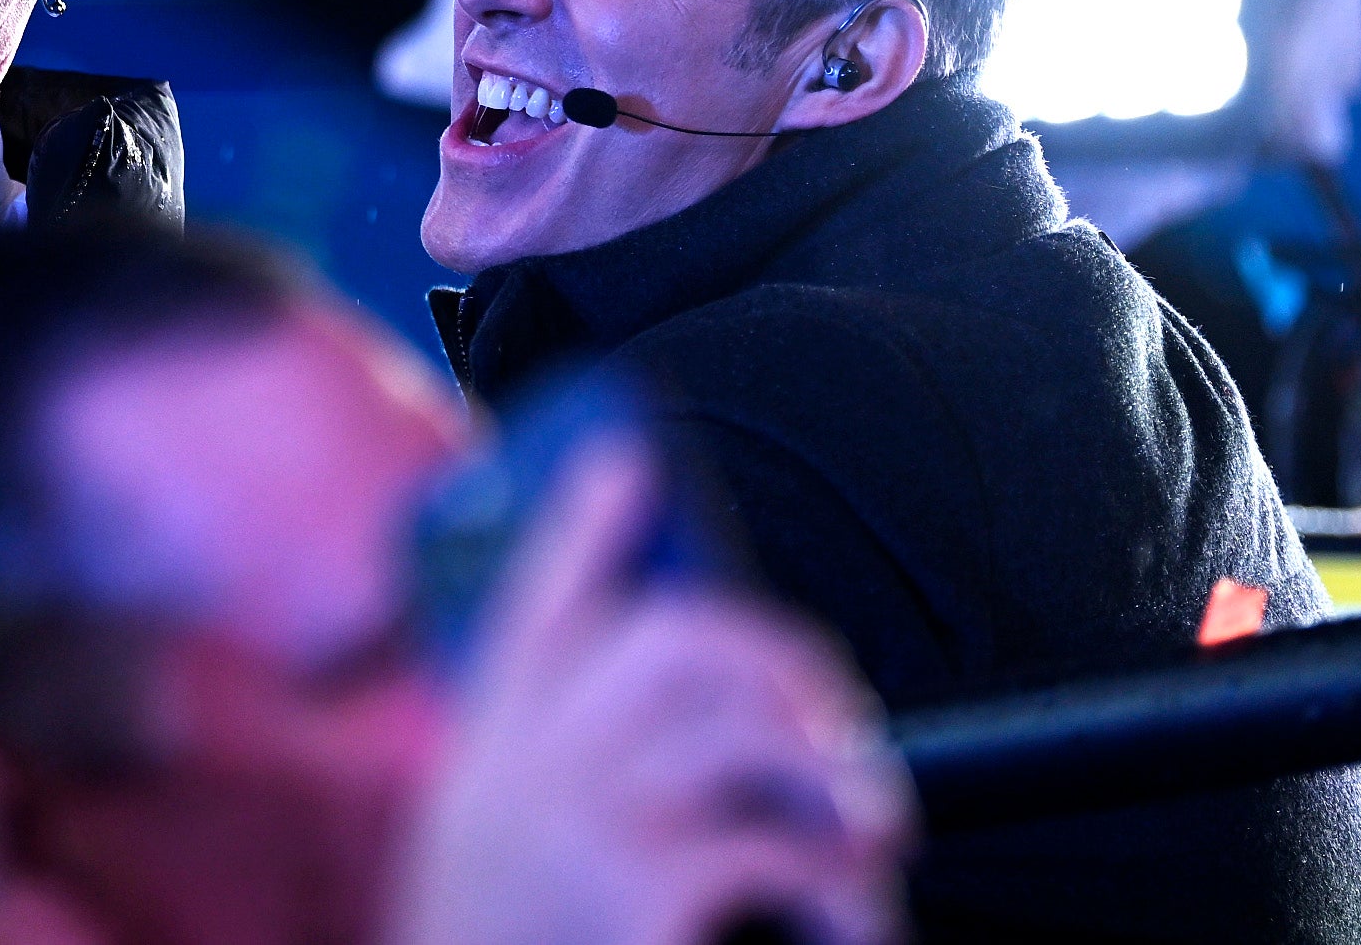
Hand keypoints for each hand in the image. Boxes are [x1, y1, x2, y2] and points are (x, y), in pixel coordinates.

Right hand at [392, 445, 911, 944]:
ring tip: (875, 830)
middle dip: (780, 659)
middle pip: (670, 640)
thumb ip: (552, 781)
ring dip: (831, 778)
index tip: (628, 462)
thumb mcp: (492, 861)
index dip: (580, 529)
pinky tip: (857, 925)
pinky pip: (772, 852)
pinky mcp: (638, 891)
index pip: (529, 607)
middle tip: (840, 726)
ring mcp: (577, 821)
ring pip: (742, 731)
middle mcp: (521, 767)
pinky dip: (838, 894)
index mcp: (485, 758)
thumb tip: (692, 723)